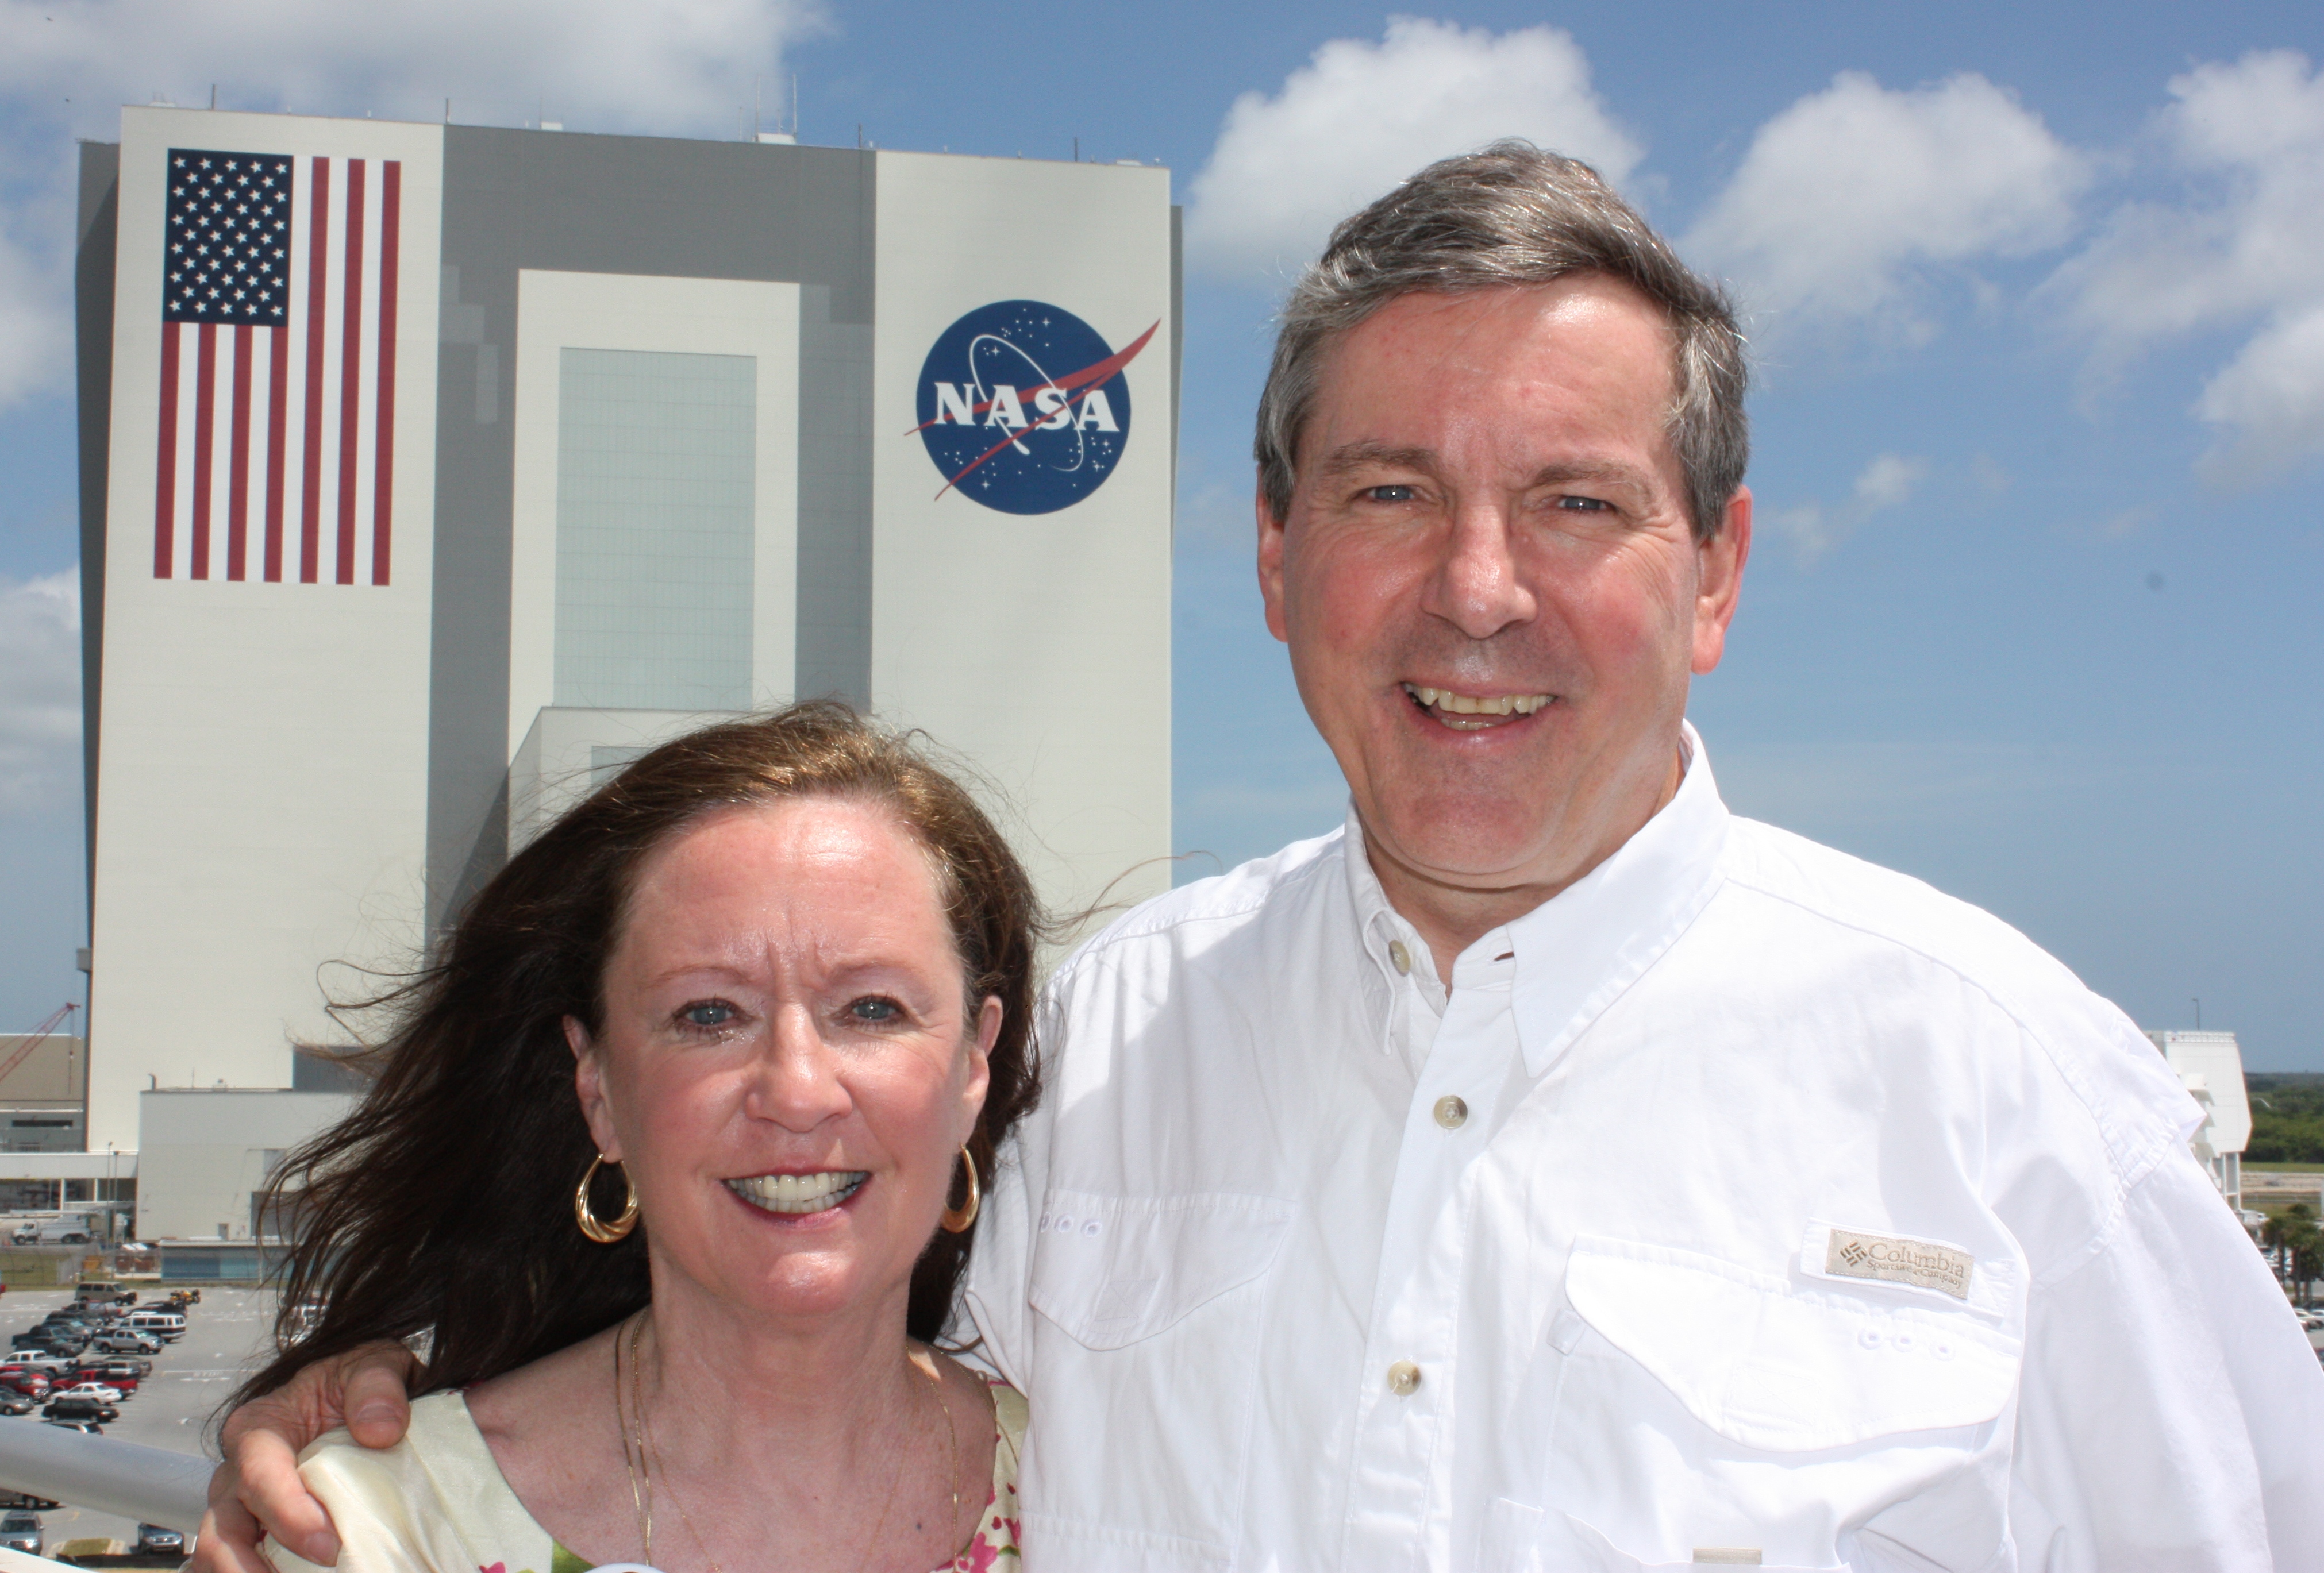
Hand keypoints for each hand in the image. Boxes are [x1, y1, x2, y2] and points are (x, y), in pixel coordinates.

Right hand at [193, 1342, 420, 1572]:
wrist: (355, 1391)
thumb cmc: (353, 1381)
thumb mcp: (374, 1364)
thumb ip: (377, 1389)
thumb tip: (381, 1429)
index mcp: (260, 1427)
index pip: (259, 1477)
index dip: (289, 1516)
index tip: (329, 1546)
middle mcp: (238, 1470)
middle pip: (224, 1529)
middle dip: (253, 1568)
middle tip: (317, 1572)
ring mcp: (239, 1505)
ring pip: (216, 1554)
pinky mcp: (252, 1529)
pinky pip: (234, 1563)